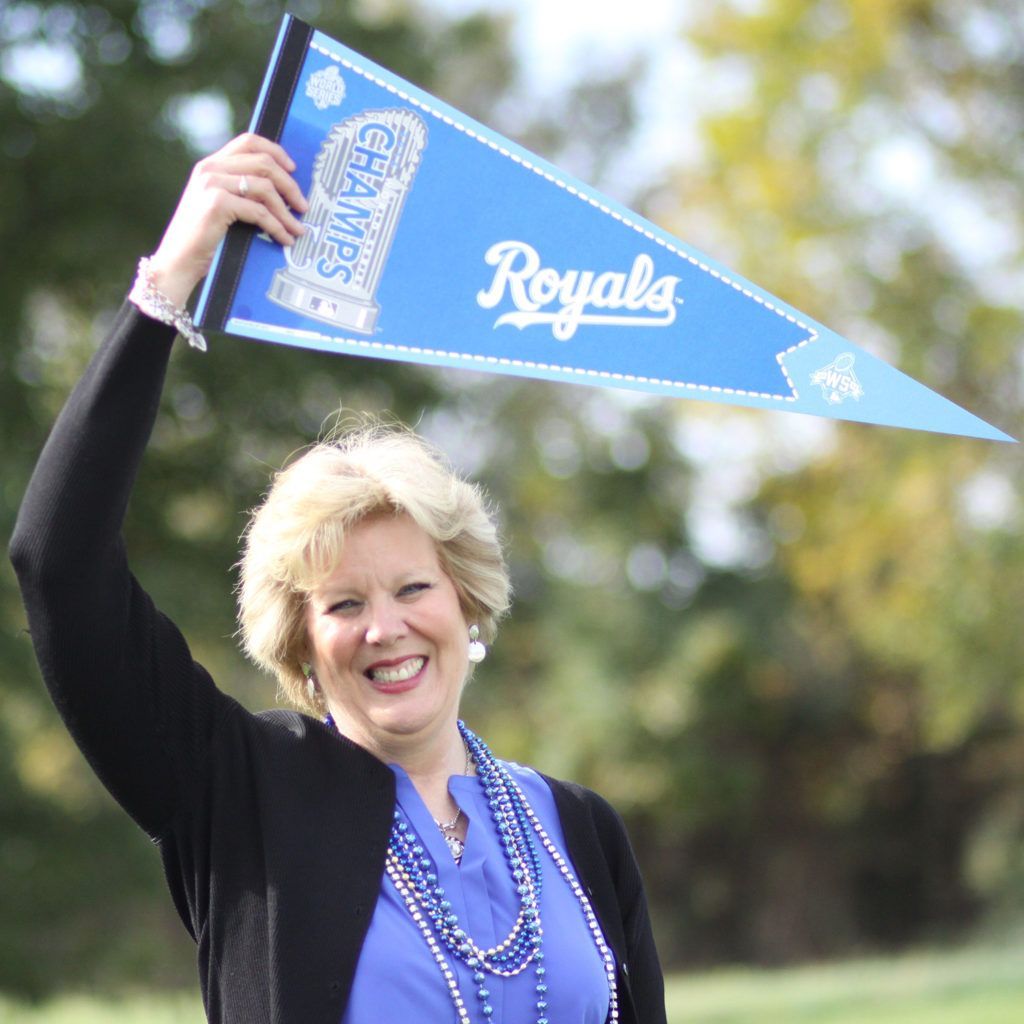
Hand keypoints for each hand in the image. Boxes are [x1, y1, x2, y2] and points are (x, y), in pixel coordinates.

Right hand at [140, 133, 308, 307]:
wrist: (178, 262)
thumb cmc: (204, 239)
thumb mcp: (222, 206)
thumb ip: (241, 191)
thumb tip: (282, 191)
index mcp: (211, 164)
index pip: (248, 141)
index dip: (276, 151)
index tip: (293, 169)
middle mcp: (210, 168)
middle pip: (263, 163)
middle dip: (290, 185)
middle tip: (303, 206)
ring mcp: (211, 184)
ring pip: (265, 188)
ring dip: (286, 211)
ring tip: (298, 229)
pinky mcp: (216, 203)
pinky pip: (259, 212)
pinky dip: (277, 227)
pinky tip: (285, 239)